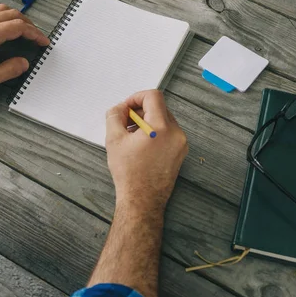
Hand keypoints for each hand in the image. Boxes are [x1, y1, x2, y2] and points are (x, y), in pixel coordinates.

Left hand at [0, 4, 49, 90]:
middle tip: (37, 37)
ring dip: (18, 18)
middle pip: (14, 14)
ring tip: (26, 30)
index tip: (43, 42)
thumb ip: (9, 70)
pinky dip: (6, 16)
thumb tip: (23, 63)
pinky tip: (7, 27)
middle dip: (30, 25)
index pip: (19, 27)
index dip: (35, 34)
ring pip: (3, 10)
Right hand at [105, 90, 187, 212]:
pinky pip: (168, 132)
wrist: (142, 200)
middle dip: (140, 110)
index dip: (136, 97)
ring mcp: (181, 143)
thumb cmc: (129, 173)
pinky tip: (141, 145)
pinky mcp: (180, 152)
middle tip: (125, 122)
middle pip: (159, 107)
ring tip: (131, 135)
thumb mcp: (114, 140)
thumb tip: (120, 108)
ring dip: (147, 121)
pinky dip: (155, 131)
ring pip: (164, 119)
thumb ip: (114, 115)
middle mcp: (176, 133)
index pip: (153, 96)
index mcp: (161, 127)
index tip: (126, 108)